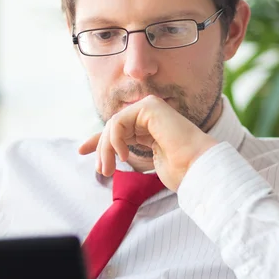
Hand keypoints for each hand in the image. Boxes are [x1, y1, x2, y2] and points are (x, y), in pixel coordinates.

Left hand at [78, 95, 217, 191]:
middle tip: (102, 171)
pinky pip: (119, 122)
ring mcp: (151, 108)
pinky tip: (124, 155)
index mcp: (150, 127)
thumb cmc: (179, 170)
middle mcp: (150, 115)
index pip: (117, 130)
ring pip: (113, 125)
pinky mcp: (149, 107)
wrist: (197, 168)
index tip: (81, 151)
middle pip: (112, 128)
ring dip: (106, 149)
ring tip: (109, 170)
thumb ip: (126, 151)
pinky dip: (115, 139)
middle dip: (102, 150)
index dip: (97, 140)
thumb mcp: (144, 161)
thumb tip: (103, 153)